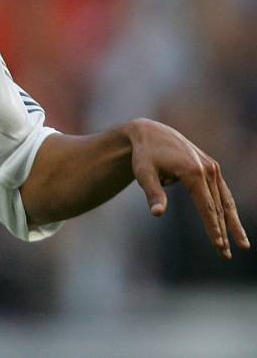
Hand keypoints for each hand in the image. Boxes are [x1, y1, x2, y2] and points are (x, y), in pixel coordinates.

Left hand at [127, 118, 248, 257]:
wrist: (150, 132)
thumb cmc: (144, 156)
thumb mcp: (143, 174)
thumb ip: (153, 194)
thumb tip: (157, 214)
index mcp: (192, 172)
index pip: (206, 207)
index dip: (213, 228)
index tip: (218, 246)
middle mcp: (207, 169)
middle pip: (218, 207)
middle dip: (223, 232)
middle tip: (225, 255)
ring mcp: (212, 167)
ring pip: (226, 201)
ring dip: (233, 224)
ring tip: (242, 245)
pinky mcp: (212, 167)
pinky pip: (223, 192)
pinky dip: (228, 209)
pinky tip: (232, 224)